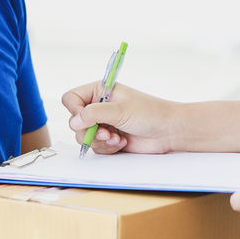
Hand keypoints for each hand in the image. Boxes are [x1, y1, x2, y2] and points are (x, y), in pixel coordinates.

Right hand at [62, 82, 179, 154]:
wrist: (168, 131)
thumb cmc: (150, 113)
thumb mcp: (120, 110)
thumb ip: (94, 114)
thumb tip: (74, 121)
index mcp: (100, 91)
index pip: (71, 98)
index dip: (74, 111)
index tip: (85, 119)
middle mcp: (99, 106)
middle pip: (75, 121)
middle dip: (90, 130)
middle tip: (106, 132)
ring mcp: (103, 123)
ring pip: (84, 136)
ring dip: (100, 141)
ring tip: (117, 138)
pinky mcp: (108, 139)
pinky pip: (95, 147)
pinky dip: (107, 147)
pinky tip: (122, 143)